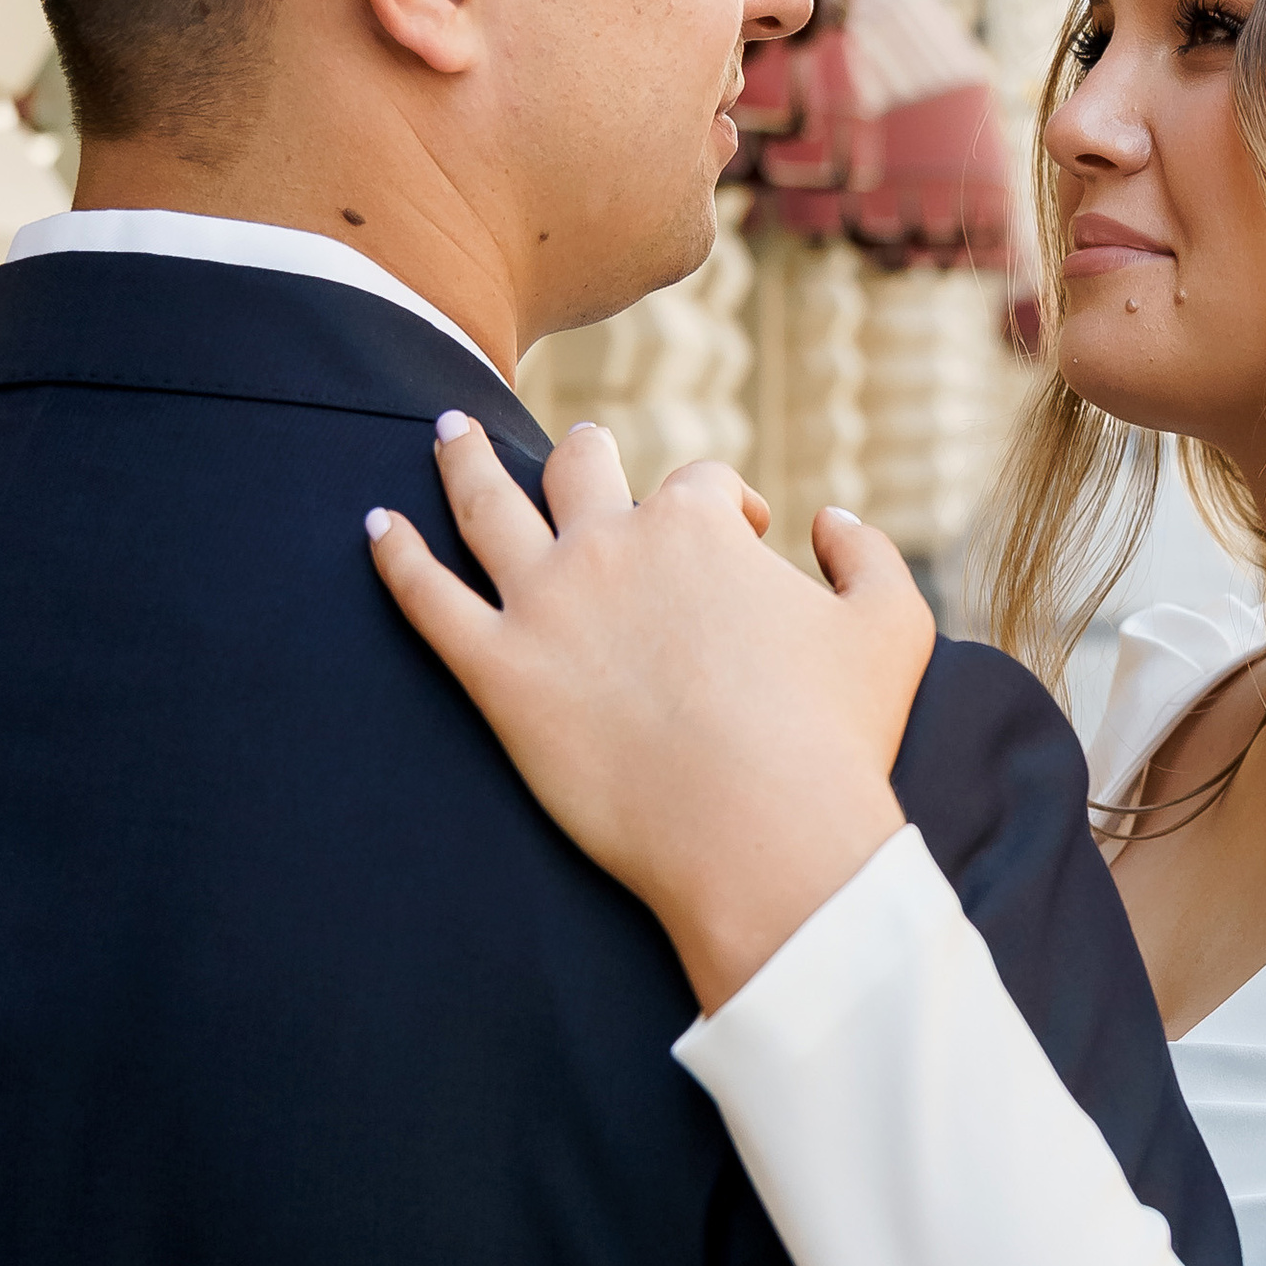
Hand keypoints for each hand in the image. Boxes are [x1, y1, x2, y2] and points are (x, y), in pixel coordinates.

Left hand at [366, 416, 935, 1009]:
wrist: (764, 835)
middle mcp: (610, 542)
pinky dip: (394, 555)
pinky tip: (373, 529)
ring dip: (461, 459)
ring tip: (445, 430)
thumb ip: (867, 555)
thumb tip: (828, 519)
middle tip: (578, 445)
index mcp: (696, 525)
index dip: (726, 504)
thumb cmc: (837, 737)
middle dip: (583, 451)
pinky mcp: (496, 673)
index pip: (699, 484)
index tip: (742, 534)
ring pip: (484, 504)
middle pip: (580, 468)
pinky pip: (426, 596)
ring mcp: (544, 604)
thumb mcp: (892, 627)